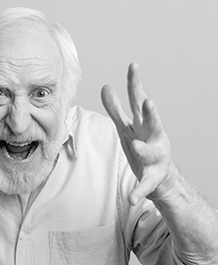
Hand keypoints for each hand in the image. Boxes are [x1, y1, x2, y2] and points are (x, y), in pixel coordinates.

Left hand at [101, 62, 174, 204]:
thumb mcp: (127, 125)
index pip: (138, 101)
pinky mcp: (153, 178)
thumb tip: (105, 86)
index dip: (136, 84)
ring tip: (137, 146)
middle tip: (147, 102)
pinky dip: (139, 191)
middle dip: (150, 113)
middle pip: (152, 123)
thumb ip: (115, 108)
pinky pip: (146, 185)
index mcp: (144, 124)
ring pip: (152, 152)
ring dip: (145, 148)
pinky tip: (132, 199)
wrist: (161, 175)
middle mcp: (153, 137)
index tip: (133, 65)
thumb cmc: (143, 144)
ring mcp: (156, 158)